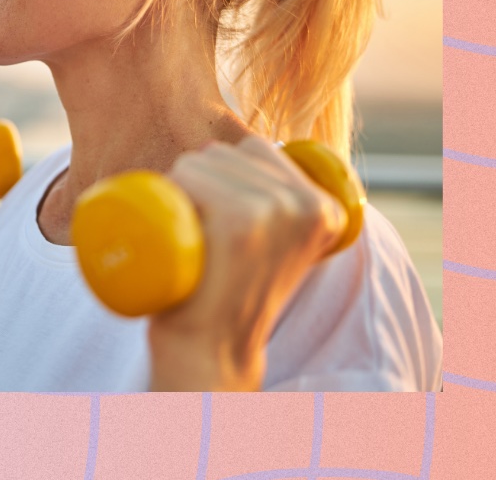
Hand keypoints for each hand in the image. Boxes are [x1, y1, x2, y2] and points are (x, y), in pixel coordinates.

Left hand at [145, 134, 348, 390]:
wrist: (211, 348)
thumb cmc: (231, 289)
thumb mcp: (277, 242)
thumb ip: (280, 201)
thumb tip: (256, 147)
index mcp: (324, 207)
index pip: (256, 148)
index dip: (224, 177)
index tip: (226, 225)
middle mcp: (307, 203)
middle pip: (223, 152)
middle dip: (200, 182)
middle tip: (206, 237)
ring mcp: (274, 210)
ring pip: (198, 161)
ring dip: (180, 189)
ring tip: (195, 238)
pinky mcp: (240, 220)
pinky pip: (187, 174)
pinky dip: (171, 193)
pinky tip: (183, 232)